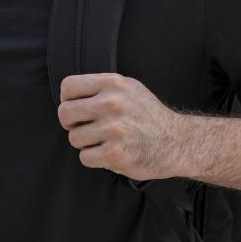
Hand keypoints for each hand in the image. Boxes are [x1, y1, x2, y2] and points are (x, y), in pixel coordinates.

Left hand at [58, 73, 179, 181]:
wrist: (175, 141)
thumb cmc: (147, 114)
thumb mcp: (128, 87)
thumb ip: (100, 87)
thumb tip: (68, 95)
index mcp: (112, 83)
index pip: (68, 87)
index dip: (67, 99)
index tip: (78, 108)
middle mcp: (111, 103)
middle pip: (64, 113)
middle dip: (71, 123)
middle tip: (85, 127)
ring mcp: (113, 129)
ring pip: (74, 138)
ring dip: (85, 143)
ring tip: (103, 140)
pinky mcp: (115, 154)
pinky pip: (85, 158)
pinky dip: (94, 158)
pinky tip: (109, 152)